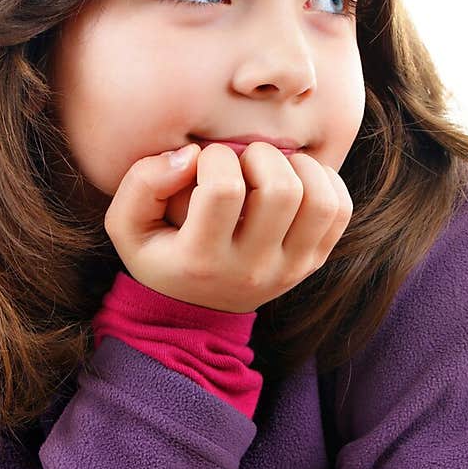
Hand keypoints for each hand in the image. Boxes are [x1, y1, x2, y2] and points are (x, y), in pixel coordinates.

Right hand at [104, 141, 352, 312]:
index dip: (216, 157)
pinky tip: (295, 178)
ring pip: (318, 201)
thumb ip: (142, 184)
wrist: (193, 314)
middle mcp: (252, 269)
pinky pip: (340, 211)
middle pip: (281, 191)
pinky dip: (324, 181)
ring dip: (298, 166)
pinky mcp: (312, 262)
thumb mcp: (128, 227)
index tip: (206, 160)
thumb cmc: (160, 256)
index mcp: (202, 260)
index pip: (225, 189)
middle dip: (261, 155)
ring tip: (272, 166)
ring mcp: (289, 269)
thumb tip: (189, 154)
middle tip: (243, 159)